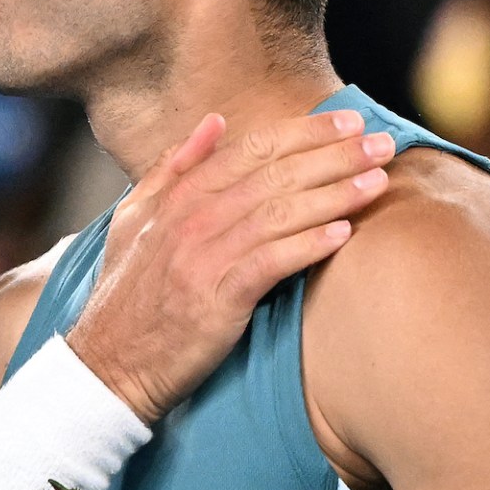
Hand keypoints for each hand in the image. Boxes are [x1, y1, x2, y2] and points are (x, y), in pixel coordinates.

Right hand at [69, 111, 394, 420]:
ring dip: (333, 194)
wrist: (107, 367)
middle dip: (333, 155)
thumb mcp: (135, 220)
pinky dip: (308, 245)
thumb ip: (173, 169)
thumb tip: (213, 123)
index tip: (348, 122)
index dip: (303, 132)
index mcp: (177, 198)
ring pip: (278, 213)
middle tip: (383, 143)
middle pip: (273, 174)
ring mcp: (202, 259)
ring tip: (378, 182)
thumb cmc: (129, 298)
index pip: (250, 150)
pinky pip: (270, 263)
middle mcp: (190, 221)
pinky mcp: (215, 301)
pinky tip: (344, 233)